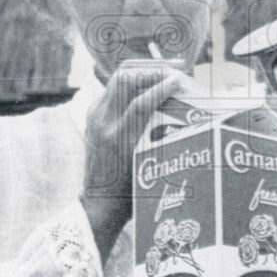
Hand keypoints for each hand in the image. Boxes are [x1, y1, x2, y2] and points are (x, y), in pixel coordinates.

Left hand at [82, 61, 185, 262]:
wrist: (100, 204)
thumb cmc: (130, 192)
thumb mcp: (149, 166)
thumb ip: (161, 139)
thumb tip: (186, 116)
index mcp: (120, 140)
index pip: (141, 103)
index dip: (161, 88)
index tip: (177, 80)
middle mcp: (104, 125)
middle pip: (125, 82)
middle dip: (149, 72)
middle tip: (168, 73)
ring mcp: (94, 119)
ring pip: (115, 81)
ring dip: (137, 75)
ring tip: (157, 76)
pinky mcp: (91, 118)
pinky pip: (109, 91)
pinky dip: (126, 85)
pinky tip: (142, 89)